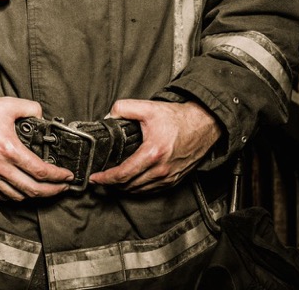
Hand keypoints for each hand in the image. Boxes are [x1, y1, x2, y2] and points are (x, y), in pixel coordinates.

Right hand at [0, 97, 73, 200]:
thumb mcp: (7, 104)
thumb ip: (30, 108)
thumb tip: (42, 115)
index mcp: (9, 149)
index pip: (40, 171)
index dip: (58, 176)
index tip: (68, 176)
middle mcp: (0, 167)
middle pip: (33, 189)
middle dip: (53, 191)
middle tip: (64, 188)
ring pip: (19, 197)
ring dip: (36, 196)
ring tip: (47, 190)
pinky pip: (2, 196)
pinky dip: (17, 197)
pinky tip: (24, 191)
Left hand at [89, 99, 222, 192]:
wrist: (204, 125)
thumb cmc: (178, 118)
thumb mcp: (148, 107)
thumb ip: (124, 108)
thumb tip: (108, 117)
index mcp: (152, 153)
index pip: (123, 174)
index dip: (106, 178)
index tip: (95, 178)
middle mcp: (161, 169)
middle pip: (129, 186)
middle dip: (111, 184)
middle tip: (100, 178)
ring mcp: (169, 177)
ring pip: (140, 190)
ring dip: (124, 188)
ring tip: (113, 180)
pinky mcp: (175, 179)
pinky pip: (152, 190)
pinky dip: (139, 188)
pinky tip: (131, 181)